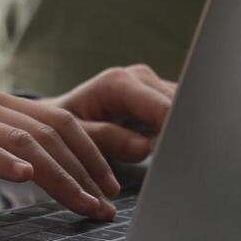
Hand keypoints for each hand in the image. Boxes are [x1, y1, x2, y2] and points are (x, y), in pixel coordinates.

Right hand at [0, 65, 175, 219]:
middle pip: (48, 131)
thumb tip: (39, 174)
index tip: (110, 188)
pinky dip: (2, 159)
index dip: (90, 153)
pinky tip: (24, 175)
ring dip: (59, 175)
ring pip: (21, 139)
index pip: (55, 123)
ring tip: (82, 202)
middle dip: (85, 170)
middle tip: (106, 205)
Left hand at [41, 63, 175, 162]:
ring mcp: (151, 84)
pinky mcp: (159, 96)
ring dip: (185, 130)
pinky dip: (181, 129)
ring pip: (185, 106)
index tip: (184, 154)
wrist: (55, 118)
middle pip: (180, 104)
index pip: (163, 107)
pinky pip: (180, 110)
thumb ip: (107, 139)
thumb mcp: (76, 137)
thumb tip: (144, 147)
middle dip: (184, 132)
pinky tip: (176, 148)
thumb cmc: (61, 129)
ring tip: (181, 157)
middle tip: (186, 162)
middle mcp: (139, 77)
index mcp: (118, 83)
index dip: (177, 130)